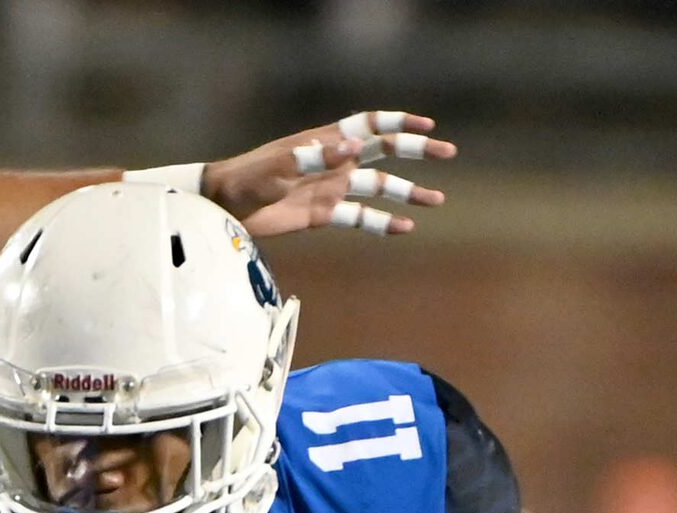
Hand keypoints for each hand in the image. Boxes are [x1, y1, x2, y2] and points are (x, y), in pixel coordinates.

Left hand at [204, 110, 453, 238]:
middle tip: (448, 153)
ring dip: (409, 193)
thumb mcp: (281, 167)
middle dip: (416, 151)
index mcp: (326, 140)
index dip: (399, 121)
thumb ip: (316, 158)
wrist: (228, 206)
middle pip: (385, 153)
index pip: (369, 125)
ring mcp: (333, 188)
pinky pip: (361, 218)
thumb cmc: (250, 177)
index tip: (427, 123)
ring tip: (438, 200)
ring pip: (380, 189)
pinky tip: (406, 228)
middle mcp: (335, 161)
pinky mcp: (325, 215)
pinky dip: (383, 223)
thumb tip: (352, 149)